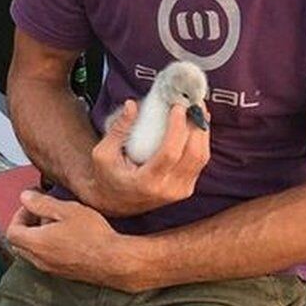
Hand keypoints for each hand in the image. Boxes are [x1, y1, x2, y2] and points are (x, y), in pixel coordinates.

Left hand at [6, 190, 138, 289]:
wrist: (112, 260)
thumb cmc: (92, 234)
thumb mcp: (68, 210)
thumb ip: (42, 203)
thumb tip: (25, 197)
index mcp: (36, 243)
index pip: (12, 232)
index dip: (19, 215)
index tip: (33, 205)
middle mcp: (38, 259)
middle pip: (18, 243)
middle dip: (26, 225)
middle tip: (41, 213)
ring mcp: (49, 268)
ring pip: (31, 252)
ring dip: (36, 236)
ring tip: (56, 223)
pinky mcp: (61, 273)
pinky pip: (44, 259)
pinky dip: (46, 246)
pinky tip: (66, 236)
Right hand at [86, 100, 210, 216]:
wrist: (112, 203)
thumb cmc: (106, 177)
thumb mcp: (103, 153)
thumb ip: (119, 129)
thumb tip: (132, 105)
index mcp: (146, 183)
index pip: (170, 153)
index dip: (177, 128)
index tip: (178, 107)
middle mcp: (167, 190)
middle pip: (194, 155)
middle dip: (197, 125)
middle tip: (193, 102)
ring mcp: (179, 191)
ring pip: (202, 158)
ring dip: (203, 131)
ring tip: (198, 110)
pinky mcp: (186, 189)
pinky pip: (200, 162)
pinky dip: (201, 141)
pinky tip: (196, 124)